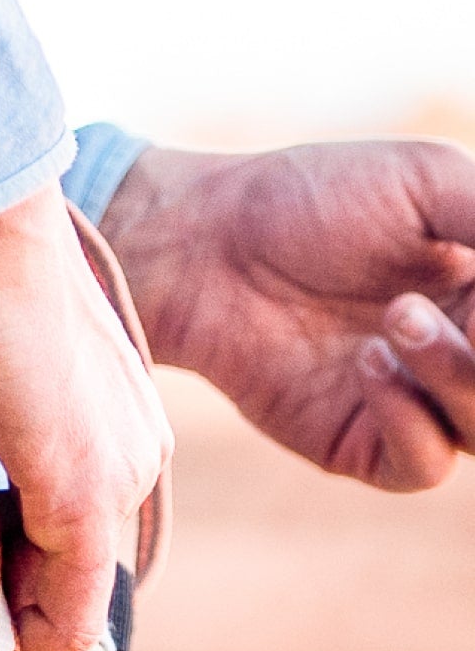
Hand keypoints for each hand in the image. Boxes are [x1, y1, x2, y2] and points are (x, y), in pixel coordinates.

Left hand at [99, 141, 474, 488]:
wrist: (202, 240)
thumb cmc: (312, 198)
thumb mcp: (433, 184)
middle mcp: (468, 356)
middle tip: (453, 306)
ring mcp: (417, 405)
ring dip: (460, 374)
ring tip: (395, 317)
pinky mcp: (357, 443)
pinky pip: (422, 465)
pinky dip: (412, 419)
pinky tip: (368, 364)